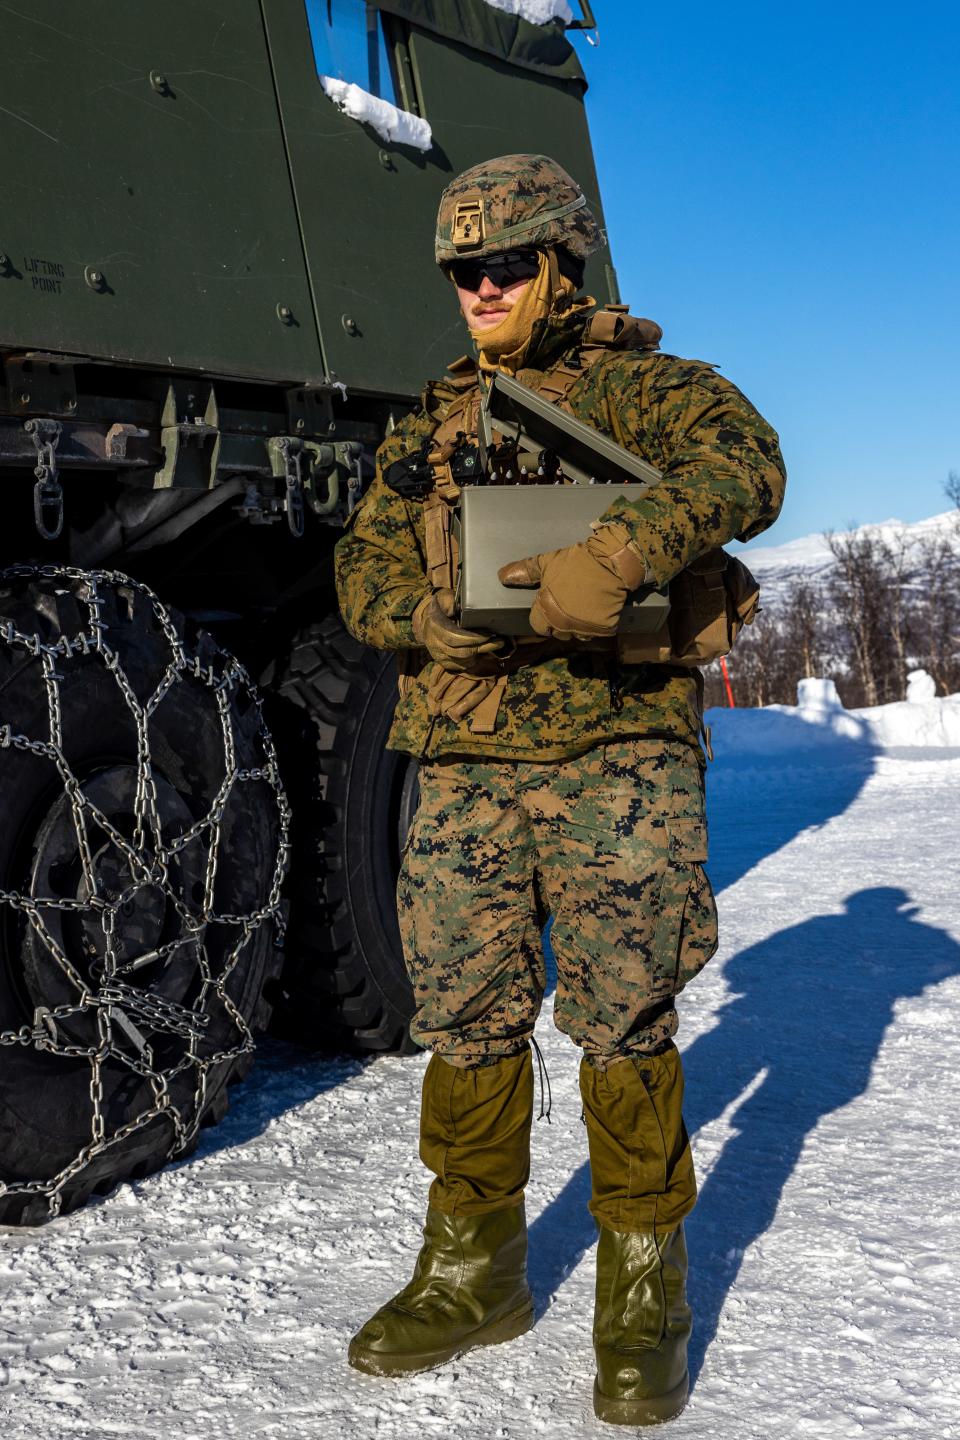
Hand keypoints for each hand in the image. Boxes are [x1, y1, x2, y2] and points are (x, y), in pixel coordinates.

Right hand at [412, 589, 504, 672]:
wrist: (425, 620)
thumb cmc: (440, 606)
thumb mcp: (443, 597)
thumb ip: (450, 601)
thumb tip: (458, 608)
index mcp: (435, 626)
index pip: (455, 637)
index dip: (473, 638)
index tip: (488, 635)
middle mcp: (435, 643)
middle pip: (461, 652)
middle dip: (483, 647)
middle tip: (499, 641)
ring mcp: (438, 655)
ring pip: (462, 661)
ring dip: (480, 655)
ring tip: (493, 646)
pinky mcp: (442, 662)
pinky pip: (459, 667)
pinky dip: (472, 661)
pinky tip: (482, 653)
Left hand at [498, 522, 650, 640]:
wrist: (610, 562)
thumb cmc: (576, 562)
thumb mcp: (546, 563)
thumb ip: (525, 572)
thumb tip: (502, 577)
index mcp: (547, 610)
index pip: (537, 626)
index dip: (542, 616)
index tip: (550, 607)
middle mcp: (563, 624)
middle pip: (557, 633)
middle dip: (559, 622)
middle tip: (568, 605)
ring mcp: (584, 628)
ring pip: (576, 635)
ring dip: (577, 626)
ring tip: (582, 609)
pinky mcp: (603, 629)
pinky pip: (595, 633)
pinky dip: (595, 625)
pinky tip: (596, 610)